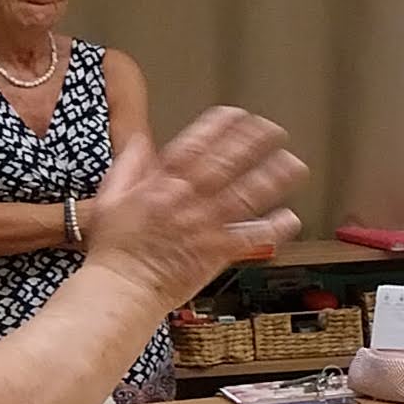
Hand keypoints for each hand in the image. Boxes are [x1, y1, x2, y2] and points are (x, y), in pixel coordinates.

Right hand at [84, 107, 301, 298]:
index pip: (195, 145)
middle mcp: (188, 200)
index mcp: (161, 184)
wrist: (123, 289)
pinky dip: (274, 228)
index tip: (238, 115)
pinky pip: (252, 238)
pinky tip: (290, 217)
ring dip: (272, 179)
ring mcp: (206, 226)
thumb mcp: (110, 197)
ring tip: (293, 165)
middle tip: (275, 131)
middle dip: (254, 144)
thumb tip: (140, 142)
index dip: (219, 127)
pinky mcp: (218, 253)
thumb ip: (128, 166)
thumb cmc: (115, 249)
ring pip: (246, 196)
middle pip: (227, 164)